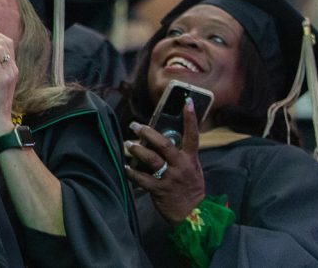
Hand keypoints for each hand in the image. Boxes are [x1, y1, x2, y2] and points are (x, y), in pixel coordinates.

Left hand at [124, 98, 204, 223]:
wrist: (192, 215)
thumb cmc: (190, 188)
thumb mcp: (192, 169)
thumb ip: (180, 155)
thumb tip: (161, 138)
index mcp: (190, 159)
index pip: (193, 135)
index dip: (190, 118)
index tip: (186, 102)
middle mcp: (181, 166)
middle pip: (164, 144)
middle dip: (148, 132)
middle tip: (134, 125)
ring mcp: (170, 178)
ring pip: (151, 159)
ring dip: (137, 149)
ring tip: (127, 144)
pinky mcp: (159, 190)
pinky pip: (142, 179)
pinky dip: (131, 172)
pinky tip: (124, 167)